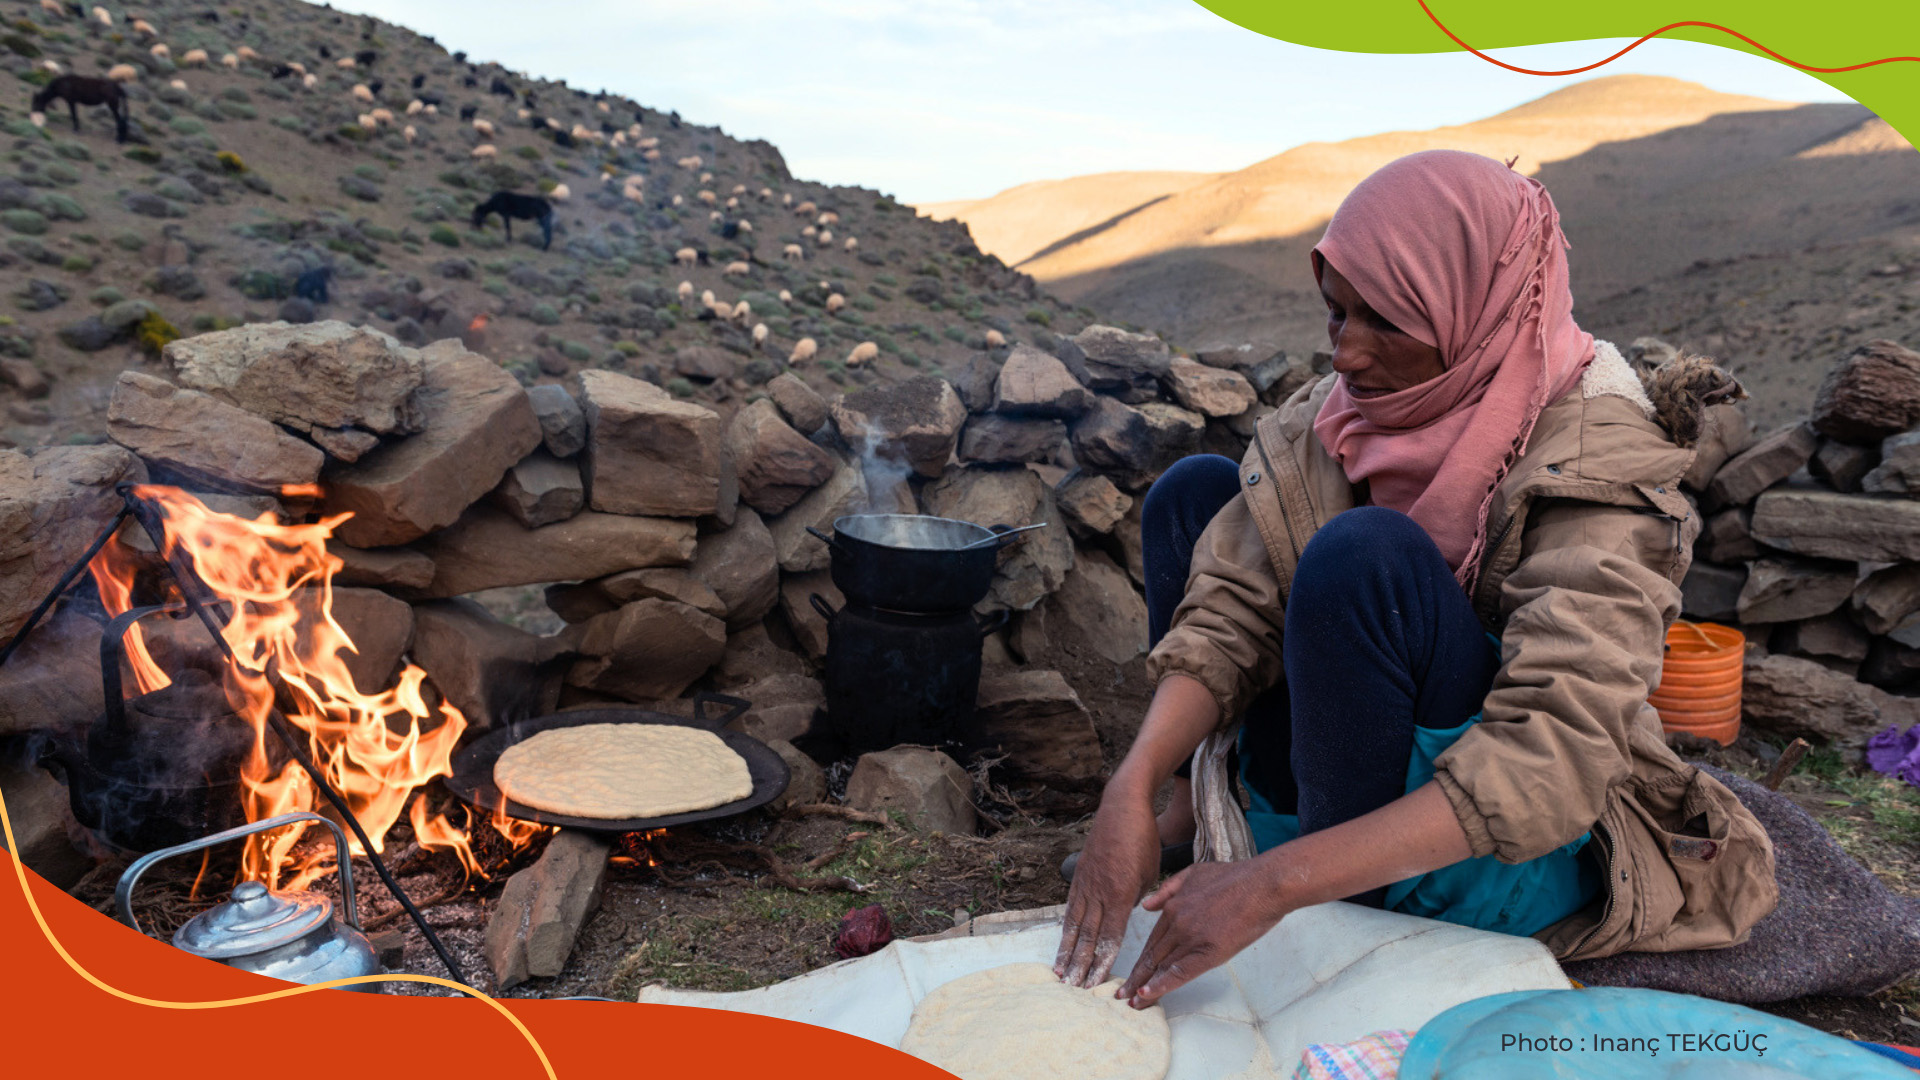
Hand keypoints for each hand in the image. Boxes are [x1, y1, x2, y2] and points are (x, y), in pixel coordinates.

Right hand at [1053, 789, 1159, 986]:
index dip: (1102, 961)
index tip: (1096, 982)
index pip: (1111, 935)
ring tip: (1060, 973)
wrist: (1123, 807)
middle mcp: (1099, 891)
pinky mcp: (1079, 876)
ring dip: (1066, 951)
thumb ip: (1139, 898)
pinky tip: (1061, 942)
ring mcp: (1086, 883)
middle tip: (1073, 988)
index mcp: (1121, 892)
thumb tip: (1129, 913)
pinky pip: (1070, 907)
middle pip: (1088, 935)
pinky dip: (1065, 928)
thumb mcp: (1151, 872)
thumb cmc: (1144, 839)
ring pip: (1074, 924)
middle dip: (1080, 964)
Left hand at [1116, 857, 1289, 1008]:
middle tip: (1120, 994)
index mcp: (1173, 907)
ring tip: (1131, 1002)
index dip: (1141, 960)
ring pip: (1161, 967)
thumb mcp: (1194, 873)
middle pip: (1151, 956)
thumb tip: (1147, 905)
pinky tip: (1147, 995)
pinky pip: (1179, 973)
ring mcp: (1190, 938)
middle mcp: (1176, 923)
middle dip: (1135, 978)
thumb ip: (1168, 888)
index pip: (1152, 940)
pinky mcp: (1207, 952)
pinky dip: (1161, 985)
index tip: (1131, 974)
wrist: (1262, 884)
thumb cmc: (1235, 878)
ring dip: (1144, 986)